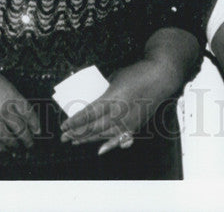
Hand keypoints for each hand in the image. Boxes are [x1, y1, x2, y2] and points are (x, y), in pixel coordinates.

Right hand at [0, 65, 39, 152]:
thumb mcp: (2, 82)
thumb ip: (11, 96)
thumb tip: (17, 110)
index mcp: (11, 95)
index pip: (28, 113)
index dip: (35, 123)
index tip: (37, 130)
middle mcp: (3, 109)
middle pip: (20, 128)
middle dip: (27, 138)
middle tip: (30, 143)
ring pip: (7, 138)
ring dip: (14, 144)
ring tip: (17, 147)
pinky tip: (0, 148)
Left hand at [59, 57, 179, 154]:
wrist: (160, 77)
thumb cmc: (136, 73)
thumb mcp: (115, 78)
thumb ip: (104, 92)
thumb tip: (92, 99)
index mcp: (112, 98)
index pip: (88, 114)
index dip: (74, 122)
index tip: (63, 126)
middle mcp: (119, 112)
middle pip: (93, 127)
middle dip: (76, 133)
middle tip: (64, 137)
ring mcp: (128, 121)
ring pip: (104, 135)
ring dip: (88, 139)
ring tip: (75, 141)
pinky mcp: (136, 125)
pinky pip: (120, 139)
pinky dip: (110, 145)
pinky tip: (100, 150)